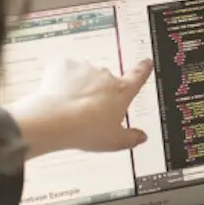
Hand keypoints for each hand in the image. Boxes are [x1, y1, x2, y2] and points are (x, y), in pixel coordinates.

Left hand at [7, 58, 153, 157]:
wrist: (56, 121)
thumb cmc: (87, 130)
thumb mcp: (115, 141)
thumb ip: (131, 138)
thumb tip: (141, 137)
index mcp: (121, 92)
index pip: (138, 76)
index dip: (144, 69)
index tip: (146, 62)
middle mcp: (105, 76)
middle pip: (105, 82)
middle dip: (98, 93)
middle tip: (88, 112)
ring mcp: (84, 69)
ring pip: (84, 77)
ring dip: (80, 88)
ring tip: (70, 109)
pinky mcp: (64, 66)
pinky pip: (65, 72)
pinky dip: (62, 82)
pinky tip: (58, 98)